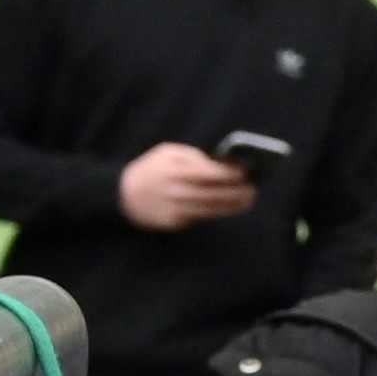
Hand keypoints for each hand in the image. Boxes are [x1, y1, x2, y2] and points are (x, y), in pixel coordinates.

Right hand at [116, 141, 258, 229]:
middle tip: (253, 189)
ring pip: (210, 208)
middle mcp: (175, 191)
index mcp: (174, 171)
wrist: (122, 194)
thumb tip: (222, 163)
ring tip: (248, 200)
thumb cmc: (152, 169)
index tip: (246, 172)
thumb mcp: (167, 153)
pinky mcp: (173, 222)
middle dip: (237, 192)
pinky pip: (199, 217)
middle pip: (213, 193)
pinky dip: (215, 212)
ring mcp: (174, 209)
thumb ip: (194, 156)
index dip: (230, 174)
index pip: (208, 173)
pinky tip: (229, 208)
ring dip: (232, 205)